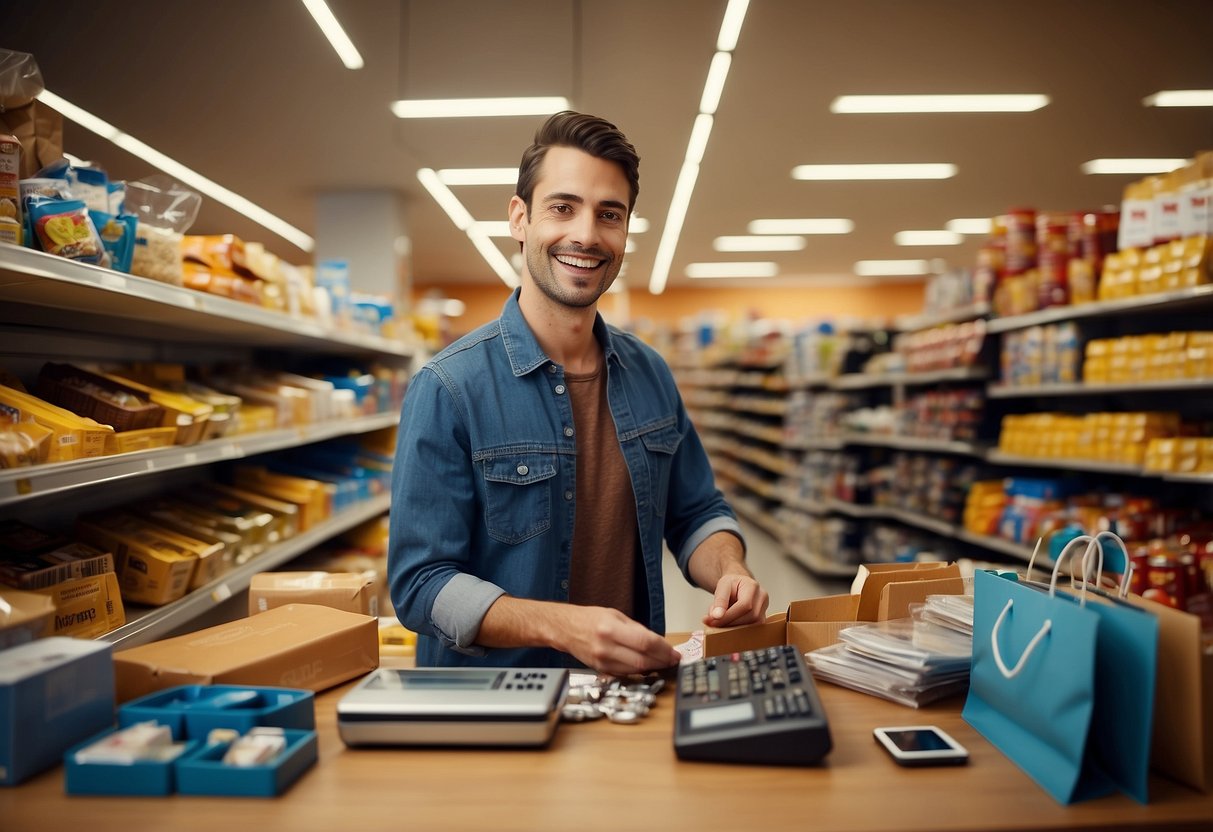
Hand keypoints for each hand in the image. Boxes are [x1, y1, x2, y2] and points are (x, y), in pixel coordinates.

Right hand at [563, 605, 681, 674]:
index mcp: (611, 629)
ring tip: (663, 663)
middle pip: (642, 660)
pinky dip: (639, 671)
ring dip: (653, 668)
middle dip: (662, 661)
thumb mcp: (615, 615)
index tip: (674, 652)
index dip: (663, 650)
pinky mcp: (601, 670)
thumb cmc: (589, 619)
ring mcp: (602, 661)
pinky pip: (625, 673)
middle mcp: (606, 647)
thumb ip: (636, 629)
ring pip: (635, 670)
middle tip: (673, 660)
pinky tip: (647, 666)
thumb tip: (657, 642)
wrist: (565, 629)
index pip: (645, 642)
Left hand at [702, 571, 768, 627]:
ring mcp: (764, 609)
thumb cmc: (731, 585)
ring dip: (733, 627)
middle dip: (730, 623)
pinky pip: (752, 629)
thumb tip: (716, 616)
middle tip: (713, 624)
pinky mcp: (762, 619)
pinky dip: (738, 629)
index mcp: (753, 586)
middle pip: (750, 616)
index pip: (744, 605)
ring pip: (752, 625)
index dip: (729, 616)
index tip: (713, 621)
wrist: (738, 585)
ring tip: (720, 623)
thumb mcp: (722, 586)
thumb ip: (719, 600)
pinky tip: (728, 626)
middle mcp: (762, 597)